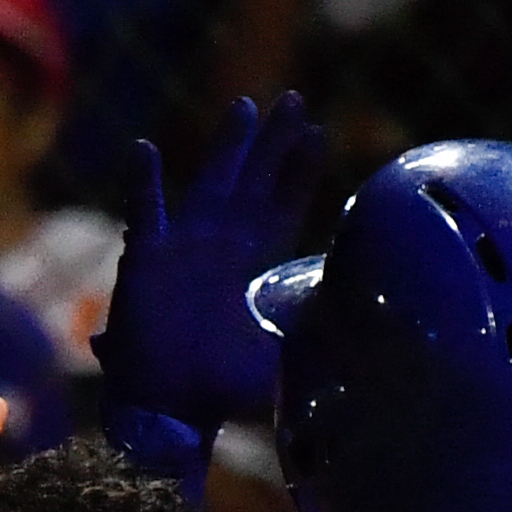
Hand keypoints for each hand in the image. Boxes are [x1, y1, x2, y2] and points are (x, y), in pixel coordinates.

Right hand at [94, 89, 325, 430]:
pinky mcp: (145, 261)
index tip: (317, 133)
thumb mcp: (281, 358)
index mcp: (251, 266)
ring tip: (245, 107)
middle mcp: (220, 247)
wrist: (168, 411)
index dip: (298, 172)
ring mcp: (182, 249)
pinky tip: (144, 149)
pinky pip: (144, 213)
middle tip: (293, 100)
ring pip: (209, 183)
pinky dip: (143, 183)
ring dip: (226, 147)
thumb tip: (368, 333)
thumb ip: (314, 336)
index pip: (282, 207)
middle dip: (272, 143)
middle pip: (252, 182)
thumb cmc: (220, 391)